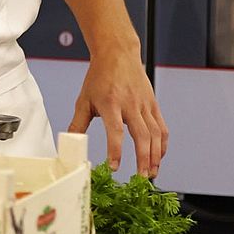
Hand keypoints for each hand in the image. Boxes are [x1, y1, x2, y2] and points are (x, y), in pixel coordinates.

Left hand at [69, 44, 166, 176]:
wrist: (117, 55)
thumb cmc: (98, 77)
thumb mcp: (84, 99)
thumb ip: (78, 123)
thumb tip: (70, 141)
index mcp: (110, 104)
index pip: (115, 131)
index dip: (116, 151)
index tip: (114, 167)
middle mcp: (130, 105)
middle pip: (142, 136)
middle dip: (144, 159)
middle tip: (143, 178)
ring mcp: (145, 105)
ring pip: (156, 134)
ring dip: (156, 156)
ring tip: (152, 173)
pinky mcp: (154, 105)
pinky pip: (162, 128)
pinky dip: (162, 144)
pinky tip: (159, 156)